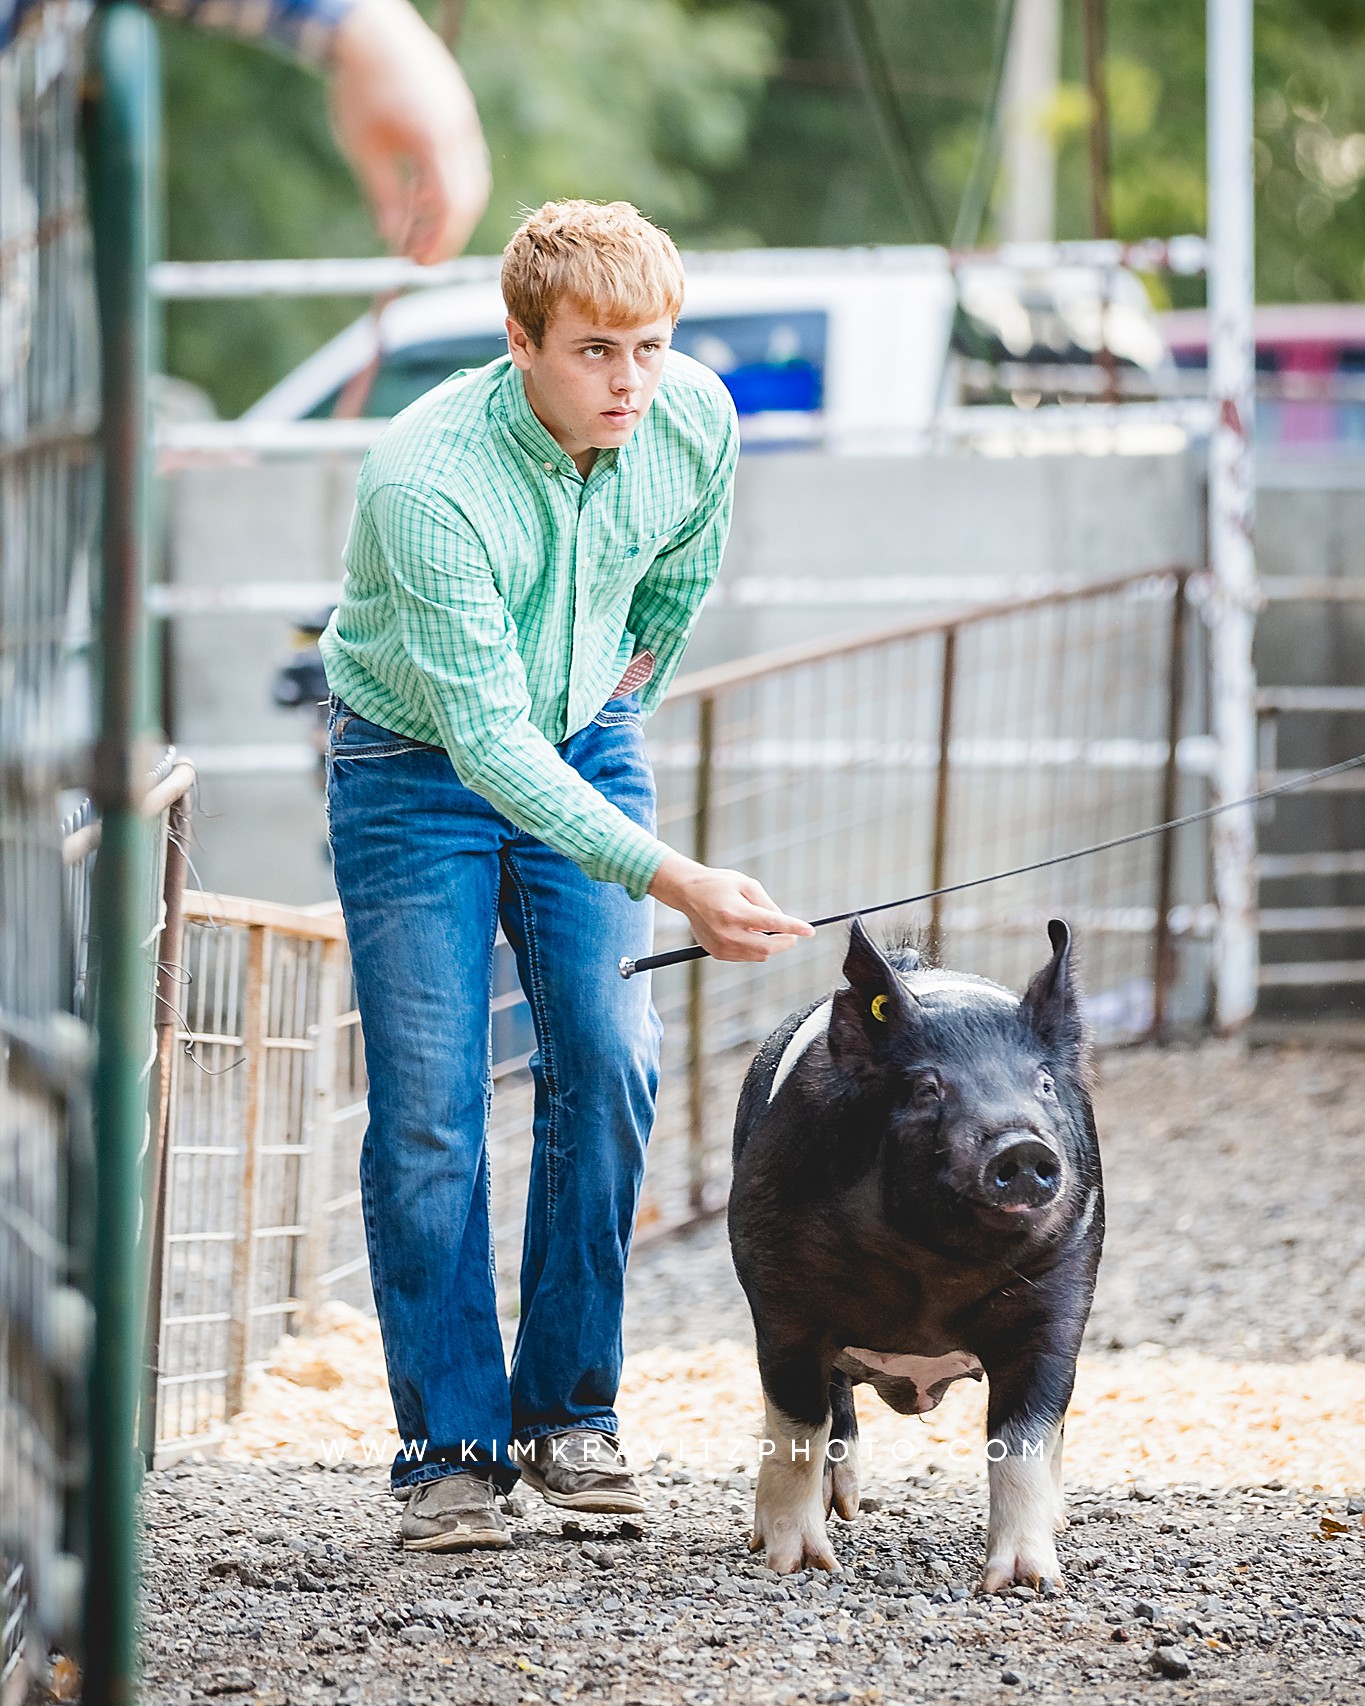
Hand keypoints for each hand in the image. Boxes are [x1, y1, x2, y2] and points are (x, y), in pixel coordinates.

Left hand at [329, 0, 490, 263]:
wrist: (369, 29)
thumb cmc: (360, 87)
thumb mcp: (364, 150)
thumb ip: (383, 198)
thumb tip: (392, 240)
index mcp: (436, 140)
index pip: (452, 208)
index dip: (439, 242)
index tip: (417, 264)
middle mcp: (459, 131)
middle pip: (468, 200)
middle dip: (445, 234)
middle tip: (418, 256)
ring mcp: (463, 120)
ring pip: (469, 181)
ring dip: (446, 211)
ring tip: (414, 227)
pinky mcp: (458, 113)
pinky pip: (462, 160)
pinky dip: (445, 185)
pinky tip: (418, 196)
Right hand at [648, 854, 814, 963]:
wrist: (687, 893)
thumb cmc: (719, 885)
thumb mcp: (746, 884)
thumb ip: (768, 904)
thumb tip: (784, 923)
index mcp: (735, 912)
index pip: (772, 924)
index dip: (794, 928)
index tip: (810, 931)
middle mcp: (727, 933)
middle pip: (768, 948)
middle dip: (786, 941)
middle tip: (793, 934)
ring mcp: (721, 946)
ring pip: (760, 956)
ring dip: (771, 945)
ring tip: (764, 928)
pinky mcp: (717, 953)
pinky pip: (747, 957)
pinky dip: (756, 949)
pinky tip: (749, 933)